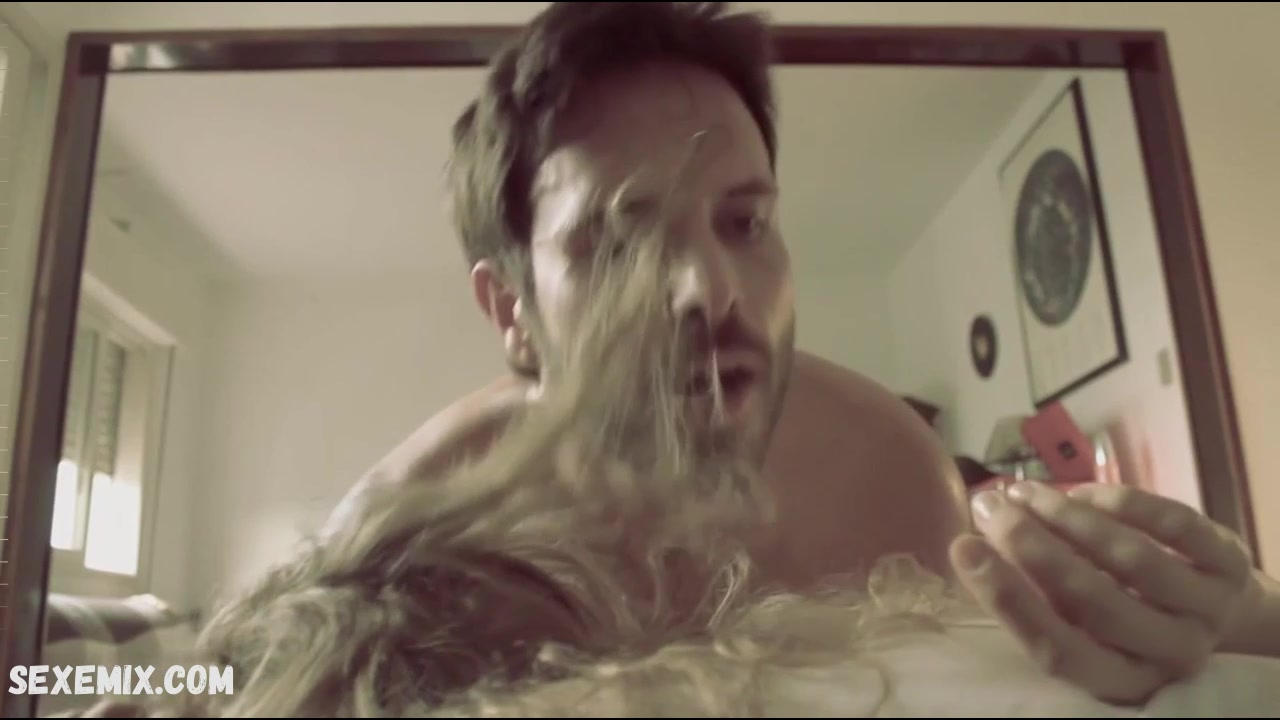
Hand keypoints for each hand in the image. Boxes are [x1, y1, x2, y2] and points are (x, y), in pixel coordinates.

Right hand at [948, 482, 1262, 704]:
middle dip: (1031, 545)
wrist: (1210, 610)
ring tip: (1022, 491)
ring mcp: (1207, 611)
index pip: (1056, 650)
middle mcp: (1169, 654)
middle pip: (1093, 601)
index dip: (1006, 599)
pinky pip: (1171, 524)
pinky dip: (1117, 501)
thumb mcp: (1077, 623)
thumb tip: (969, 546)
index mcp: (1119, 679)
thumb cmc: (1119, 615)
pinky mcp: (1231, 565)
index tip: (963, 548)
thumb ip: (1033, 597)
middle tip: (989, 506)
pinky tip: (1079, 492)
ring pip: (1130, 559)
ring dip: (1066, 515)